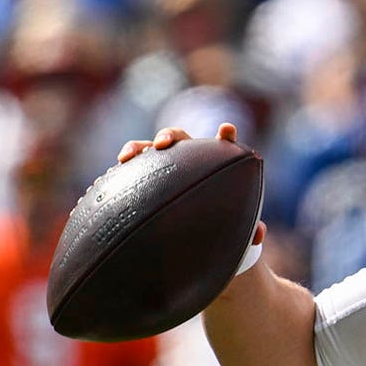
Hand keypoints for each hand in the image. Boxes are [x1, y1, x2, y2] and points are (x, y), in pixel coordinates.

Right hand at [118, 123, 266, 247]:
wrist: (195, 233)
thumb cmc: (220, 223)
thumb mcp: (235, 227)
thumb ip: (250, 229)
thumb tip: (259, 236)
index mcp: (214, 165)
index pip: (223, 146)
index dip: (226, 136)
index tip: (227, 129)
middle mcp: (188, 160)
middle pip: (179, 139)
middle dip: (170, 135)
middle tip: (164, 143)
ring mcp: (164, 167)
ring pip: (150, 150)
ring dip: (138, 147)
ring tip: (128, 156)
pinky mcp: (145, 179)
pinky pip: (131, 171)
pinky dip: (121, 171)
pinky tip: (106, 179)